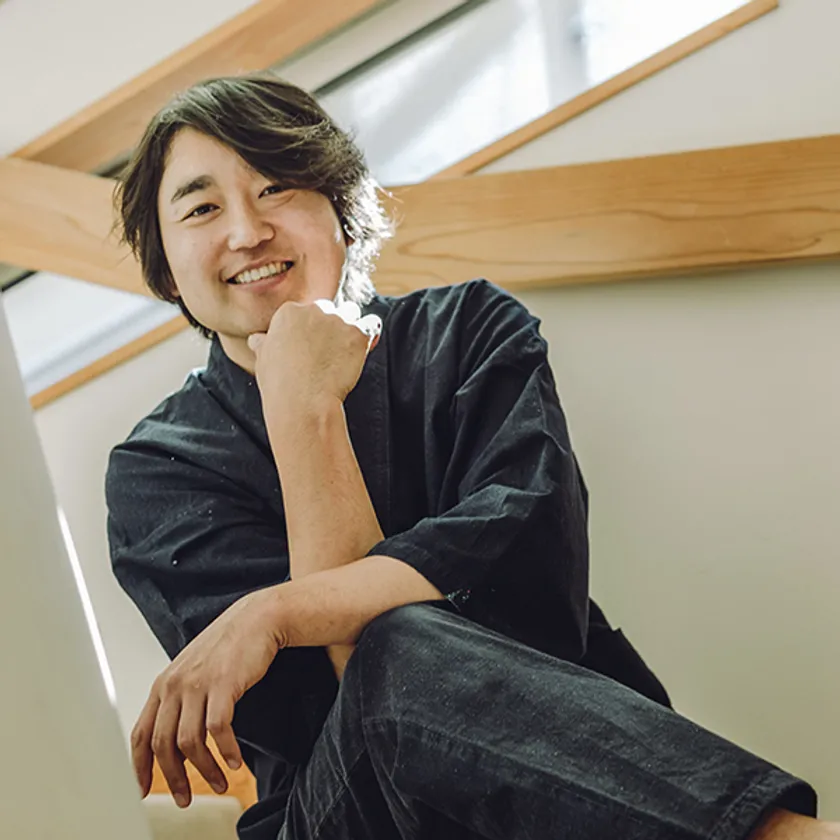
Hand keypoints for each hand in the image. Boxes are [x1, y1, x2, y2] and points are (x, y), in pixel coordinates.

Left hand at [130, 588, 283, 807]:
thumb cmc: (230, 645)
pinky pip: (219, 730)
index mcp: (164, 684)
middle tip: (186, 798)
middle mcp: (175, 684)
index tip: (143, 792)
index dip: (139, 768)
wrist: (258, 618)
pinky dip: (226, 751)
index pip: (140, 733)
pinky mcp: (224, 684)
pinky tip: (235, 762)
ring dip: (205, 770)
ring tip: (220, 783)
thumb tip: (175, 743)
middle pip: (162, 744)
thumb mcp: (194, 671)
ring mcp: (198, 683)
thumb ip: (180, 701)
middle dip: (174, 778)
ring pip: (189, 742)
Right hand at [247, 300, 381, 406]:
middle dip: (330, 327)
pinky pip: (372, 325)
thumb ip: (264, 343)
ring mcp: (338, 320)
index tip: (312, 348)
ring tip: (345, 352)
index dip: (311, 329)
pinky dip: (369, 336)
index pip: (305, 311)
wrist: (304, 402)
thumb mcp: (263, 360)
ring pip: (351, 314)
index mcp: (289, 312)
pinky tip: (363, 348)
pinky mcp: (359, 333)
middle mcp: (314, 310)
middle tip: (329, 353)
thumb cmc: (281, 385)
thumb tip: (258, 339)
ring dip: (349, 329)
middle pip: (329, 310)